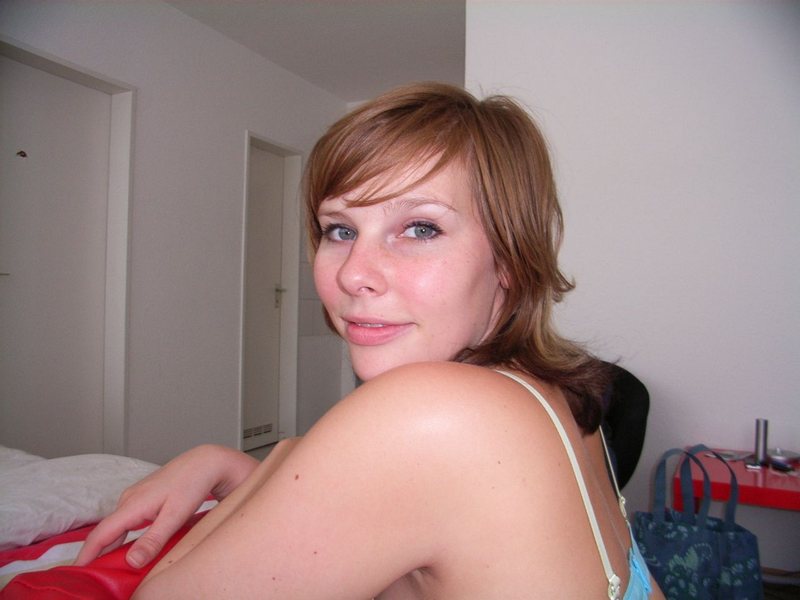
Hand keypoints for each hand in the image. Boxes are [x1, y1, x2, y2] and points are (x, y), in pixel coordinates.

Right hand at [74, 445, 257, 567]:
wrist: (205, 462)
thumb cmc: (192, 485)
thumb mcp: (175, 515)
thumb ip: (153, 539)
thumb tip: (131, 561)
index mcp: (132, 504)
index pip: (101, 534)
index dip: (86, 555)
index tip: (76, 574)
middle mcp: (128, 500)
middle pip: (105, 532)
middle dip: (95, 555)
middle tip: (91, 578)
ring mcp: (135, 498)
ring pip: (116, 527)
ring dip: (108, 547)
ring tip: (104, 569)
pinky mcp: (143, 499)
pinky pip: (125, 522)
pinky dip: (121, 537)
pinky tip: (125, 550)